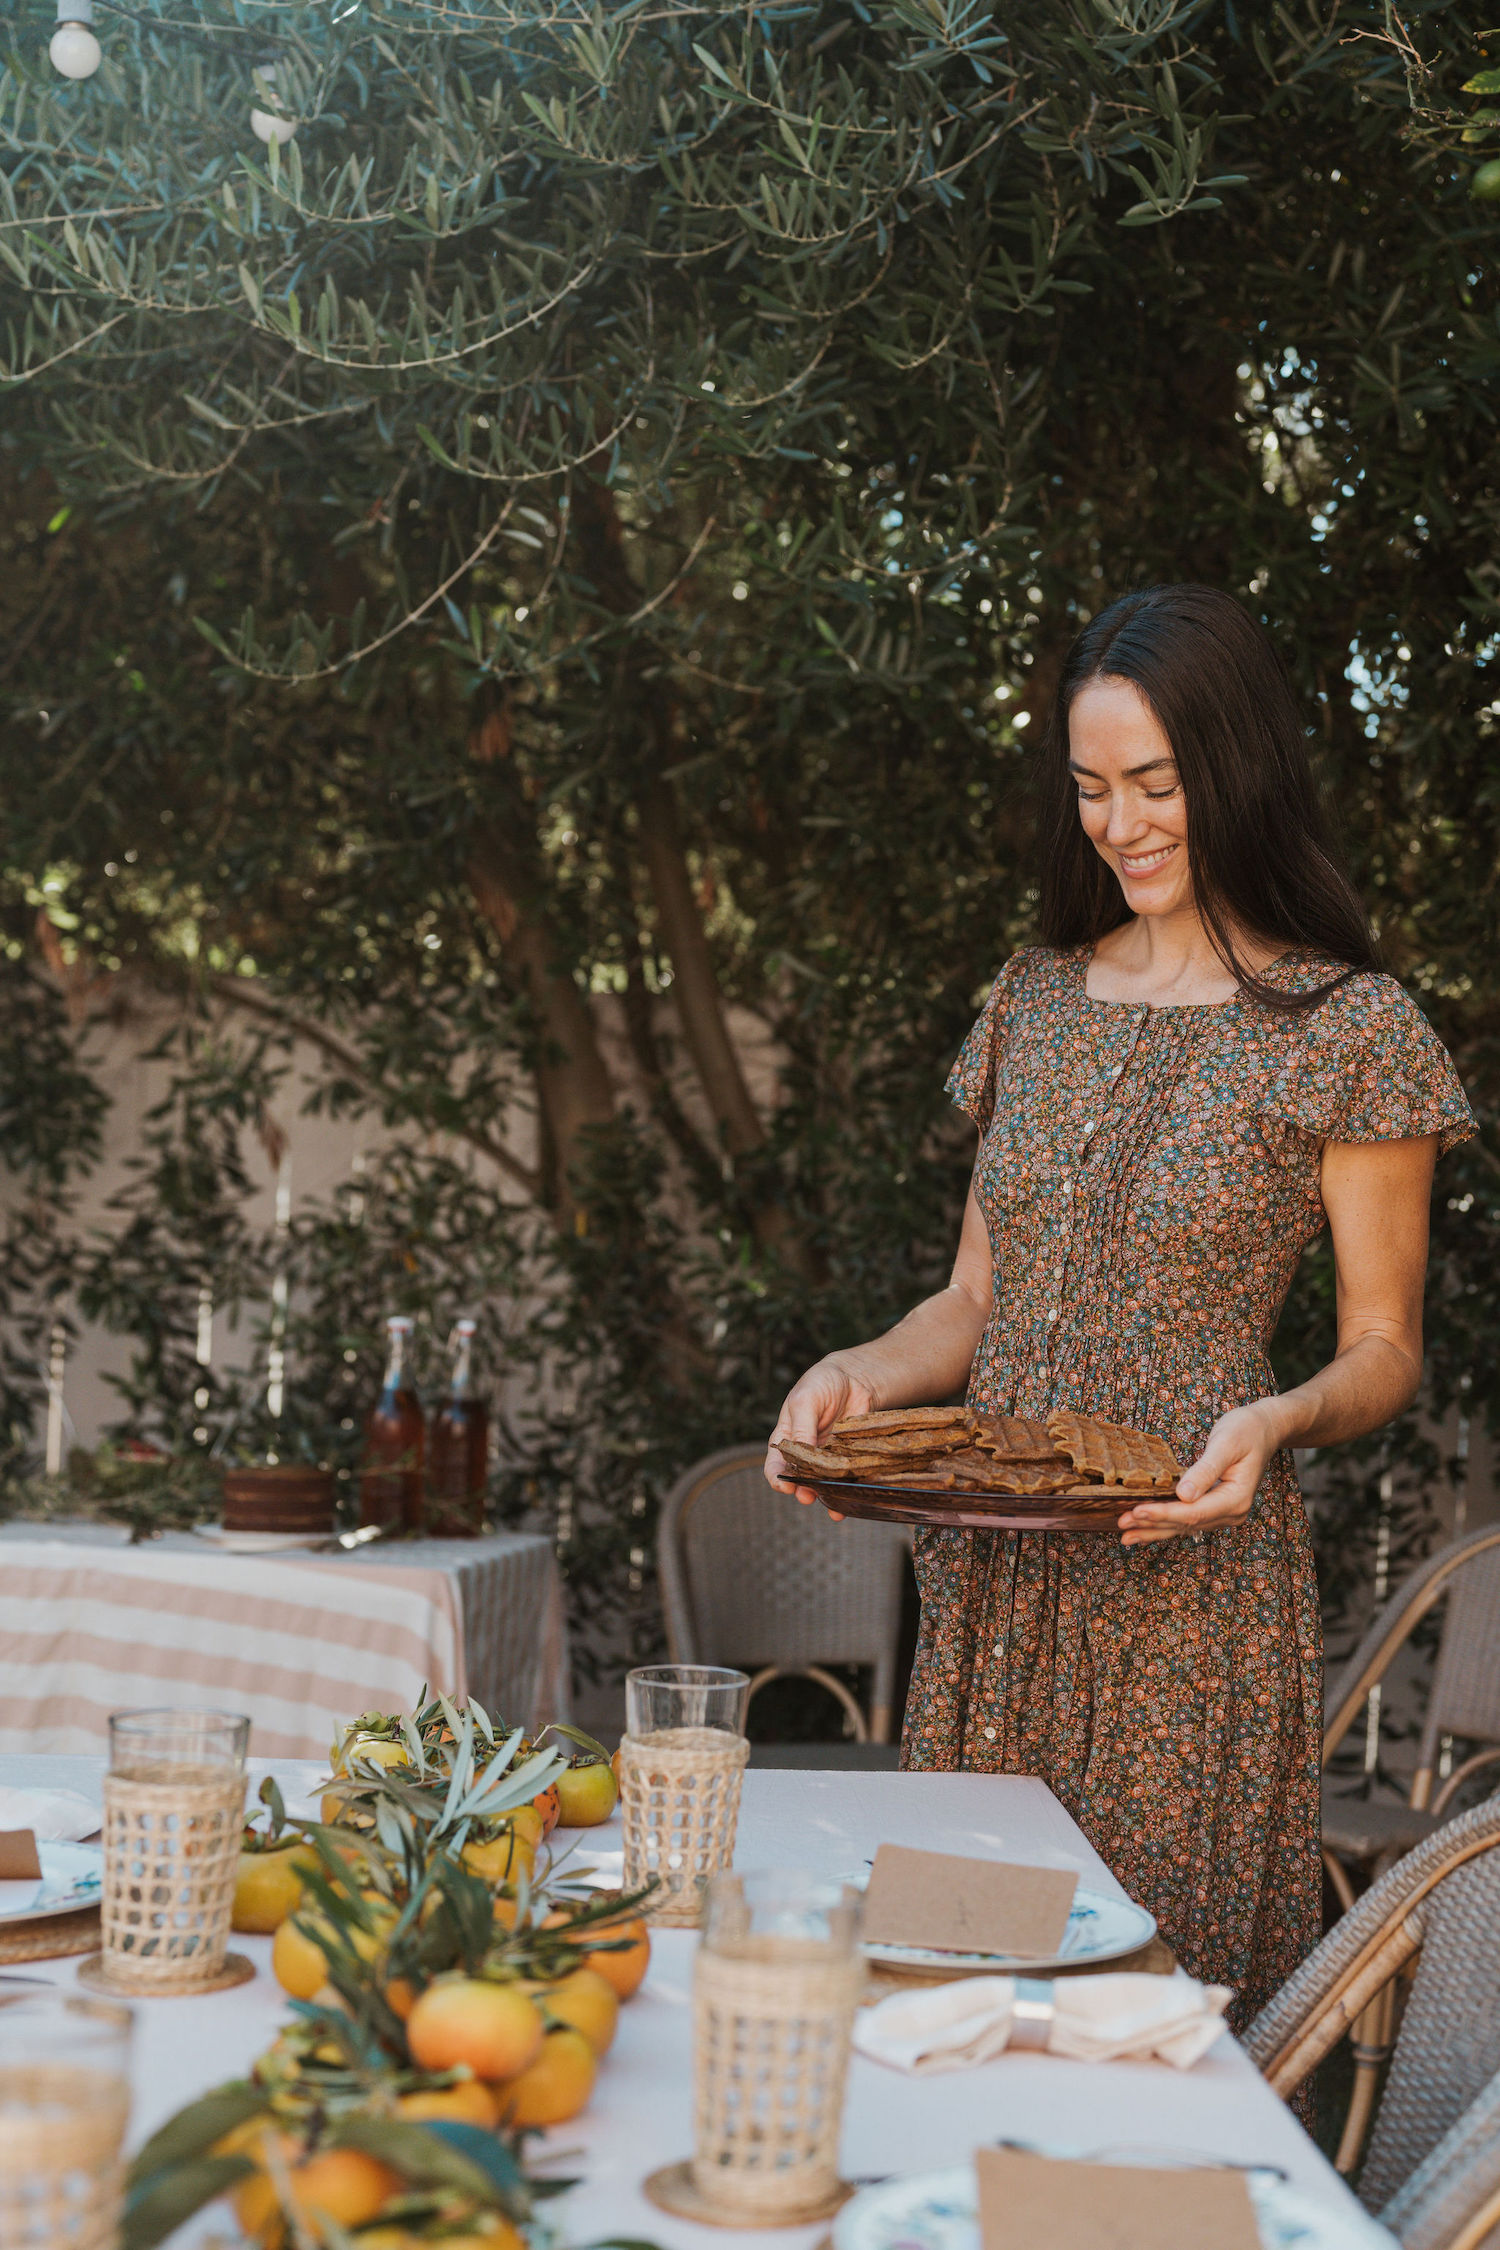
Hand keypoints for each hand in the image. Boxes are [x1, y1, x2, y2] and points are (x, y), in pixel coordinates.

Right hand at [765, 1358, 877, 1521]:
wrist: (855, 1378)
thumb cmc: (821, 1384)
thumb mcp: (806, 1400)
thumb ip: (801, 1427)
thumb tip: (799, 1455)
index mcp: (787, 1437)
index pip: (775, 1465)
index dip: (777, 1478)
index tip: (785, 1487)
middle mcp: (805, 1452)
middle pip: (800, 1479)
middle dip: (802, 1490)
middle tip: (808, 1495)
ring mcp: (827, 1457)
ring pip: (823, 1484)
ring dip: (825, 1497)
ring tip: (832, 1504)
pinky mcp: (847, 1458)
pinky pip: (845, 1479)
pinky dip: (846, 1492)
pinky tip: (848, 1504)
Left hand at [1117, 1399, 1286, 1546]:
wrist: (1264, 1429)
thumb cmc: (1246, 1430)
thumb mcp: (1226, 1444)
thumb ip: (1205, 1470)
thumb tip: (1183, 1495)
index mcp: (1237, 1498)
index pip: (1194, 1512)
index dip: (1163, 1514)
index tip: (1136, 1511)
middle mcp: (1232, 1512)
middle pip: (1187, 1523)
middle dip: (1152, 1525)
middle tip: (1121, 1524)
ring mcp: (1225, 1513)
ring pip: (1185, 1526)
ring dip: (1155, 1529)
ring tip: (1125, 1535)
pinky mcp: (1216, 1508)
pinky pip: (1188, 1519)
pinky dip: (1165, 1523)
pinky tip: (1144, 1527)